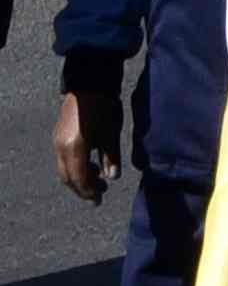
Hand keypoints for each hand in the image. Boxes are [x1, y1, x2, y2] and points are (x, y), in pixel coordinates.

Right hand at [53, 85, 110, 206]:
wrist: (88, 85)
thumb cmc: (103, 107)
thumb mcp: (110, 133)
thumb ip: (110, 156)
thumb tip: (112, 177)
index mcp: (74, 148)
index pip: (79, 178)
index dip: (89, 191)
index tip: (99, 200)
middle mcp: (61, 148)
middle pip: (68, 177)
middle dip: (83, 188)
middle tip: (98, 196)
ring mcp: (57, 142)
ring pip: (64, 169)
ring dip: (79, 178)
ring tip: (98, 181)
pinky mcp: (58, 136)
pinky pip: (63, 159)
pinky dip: (75, 167)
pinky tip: (91, 166)